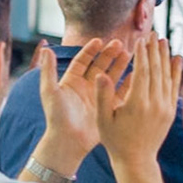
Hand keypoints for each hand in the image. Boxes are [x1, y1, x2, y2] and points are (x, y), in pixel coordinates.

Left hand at [35, 38, 129, 169]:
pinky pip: (120, 92)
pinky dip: (128, 83)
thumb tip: (46, 49)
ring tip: (130, 53)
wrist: (68, 142)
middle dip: (109, 54)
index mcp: (71, 82)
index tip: (99, 40)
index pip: (82, 61)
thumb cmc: (56, 117)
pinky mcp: (108, 108)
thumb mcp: (50, 91)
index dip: (90, 50)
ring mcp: (97, 97)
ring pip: (111, 76)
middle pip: (99, 65)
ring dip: (120, 65)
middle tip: (120, 43)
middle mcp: (85, 87)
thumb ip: (49, 70)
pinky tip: (137, 74)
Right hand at [95, 34, 181, 163]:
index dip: (142, 54)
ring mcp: (165, 108)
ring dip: (165, 57)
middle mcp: (155, 104)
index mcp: (137, 104)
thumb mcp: (102, 119)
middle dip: (154, 50)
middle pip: (157, 70)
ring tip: (163, 40)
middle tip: (153, 34)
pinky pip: (174, 86)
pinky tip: (176, 59)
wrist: (136, 160)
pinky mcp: (171, 111)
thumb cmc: (115, 140)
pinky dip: (176, 71)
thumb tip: (101, 74)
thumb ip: (102, 96)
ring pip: (167, 76)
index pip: (142, 72)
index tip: (140, 39)